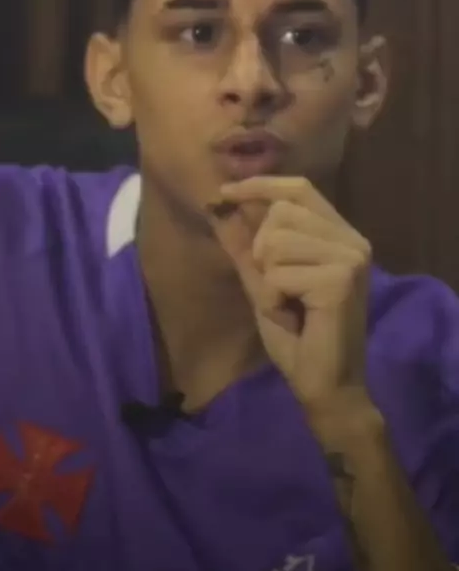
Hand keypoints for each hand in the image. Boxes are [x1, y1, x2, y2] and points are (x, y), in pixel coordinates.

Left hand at [208, 176, 372, 411]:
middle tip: (279, 289)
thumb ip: (245, 245)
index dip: (260, 184)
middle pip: (280, 212)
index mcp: (340, 235)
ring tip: (289, 305)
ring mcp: (350, 258)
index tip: (224, 191)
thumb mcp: (263, 283)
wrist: (326, 385)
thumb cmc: (298, 337)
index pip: (299, 188)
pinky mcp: (340, 280)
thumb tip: (218, 205)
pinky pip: (277, 273)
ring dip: (268, 280)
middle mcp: (352, 240)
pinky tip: (295, 318)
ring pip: (275, 242)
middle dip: (262, 251)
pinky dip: (273, 299)